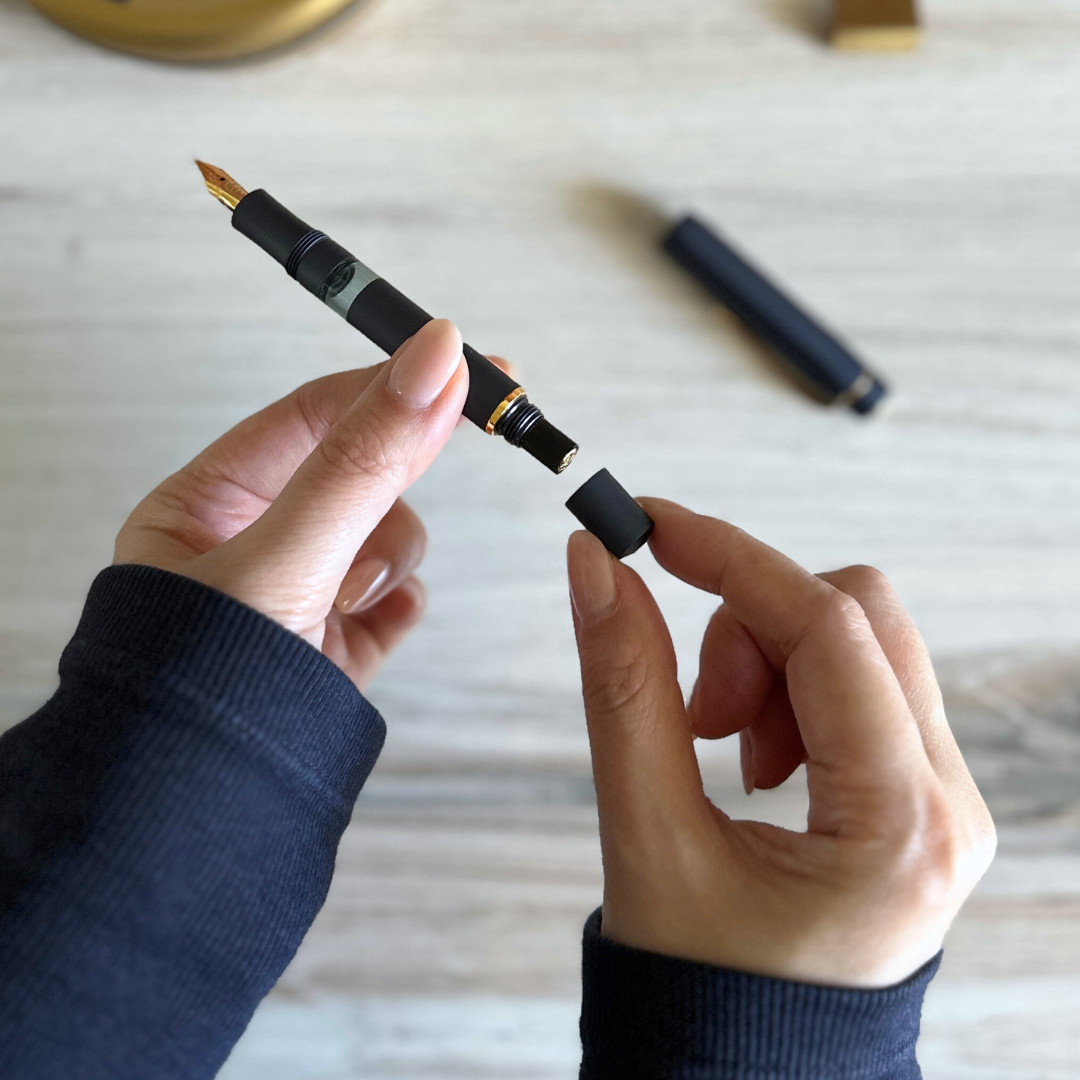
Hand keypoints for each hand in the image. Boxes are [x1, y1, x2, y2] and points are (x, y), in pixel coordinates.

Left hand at [115, 319, 467, 690]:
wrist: (207, 813)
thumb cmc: (206, 680)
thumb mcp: (290, 549)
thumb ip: (368, 457)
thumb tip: (434, 358)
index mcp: (208, 502)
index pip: (315, 414)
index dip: (392, 381)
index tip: (464, 361)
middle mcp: (253, 542)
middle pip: (362, 471)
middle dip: (398, 473)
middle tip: (489, 417)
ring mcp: (300, 593)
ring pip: (386, 536)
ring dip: (386, 559)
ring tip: (348, 597)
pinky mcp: (337, 644)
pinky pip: (396, 599)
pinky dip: (399, 605)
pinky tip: (378, 619)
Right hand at [567, 499, 995, 987]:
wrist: (748, 1073)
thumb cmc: (701, 986)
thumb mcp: (646, 835)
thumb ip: (622, 687)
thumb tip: (597, 567)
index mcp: (900, 827)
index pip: (828, 631)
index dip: (731, 557)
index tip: (649, 525)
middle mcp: (951, 804)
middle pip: (858, 618)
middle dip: (753, 629)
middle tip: (695, 711)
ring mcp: (948, 798)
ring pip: (860, 640)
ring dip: (768, 662)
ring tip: (718, 749)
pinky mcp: (923, 792)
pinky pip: (860, 681)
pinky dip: (790, 689)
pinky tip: (752, 761)